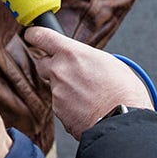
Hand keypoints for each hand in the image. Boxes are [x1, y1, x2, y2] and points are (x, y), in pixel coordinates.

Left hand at [23, 26, 153, 138]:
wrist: (123, 123)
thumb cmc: (123, 92)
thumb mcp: (110, 62)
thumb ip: (87, 57)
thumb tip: (84, 61)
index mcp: (71, 53)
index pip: (40, 36)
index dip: (34, 35)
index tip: (32, 35)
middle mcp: (59, 71)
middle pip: (43, 64)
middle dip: (53, 66)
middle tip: (72, 72)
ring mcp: (57, 93)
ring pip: (55, 87)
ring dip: (67, 89)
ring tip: (90, 95)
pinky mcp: (58, 113)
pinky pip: (61, 105)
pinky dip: (71, 106)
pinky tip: (88, 108)